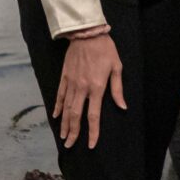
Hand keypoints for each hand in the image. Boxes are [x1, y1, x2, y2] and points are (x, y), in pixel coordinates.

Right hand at [52, 33, 125, 148]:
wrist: (86, 33)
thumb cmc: (105, 49)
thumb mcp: (117, 67)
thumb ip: (117, 89)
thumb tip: (122, 107)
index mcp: (97, 87)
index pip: (93, 116)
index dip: (92, 132)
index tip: (91, 145)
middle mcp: (82, 88)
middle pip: (76, 116)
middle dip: (73, 132)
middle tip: (69, 146)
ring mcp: (71, 82)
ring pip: (66, 108)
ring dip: (64, 124)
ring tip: (63, 136)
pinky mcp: (65, 76)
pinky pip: (60, 95)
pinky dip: (58, 107)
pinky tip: (56, 116)